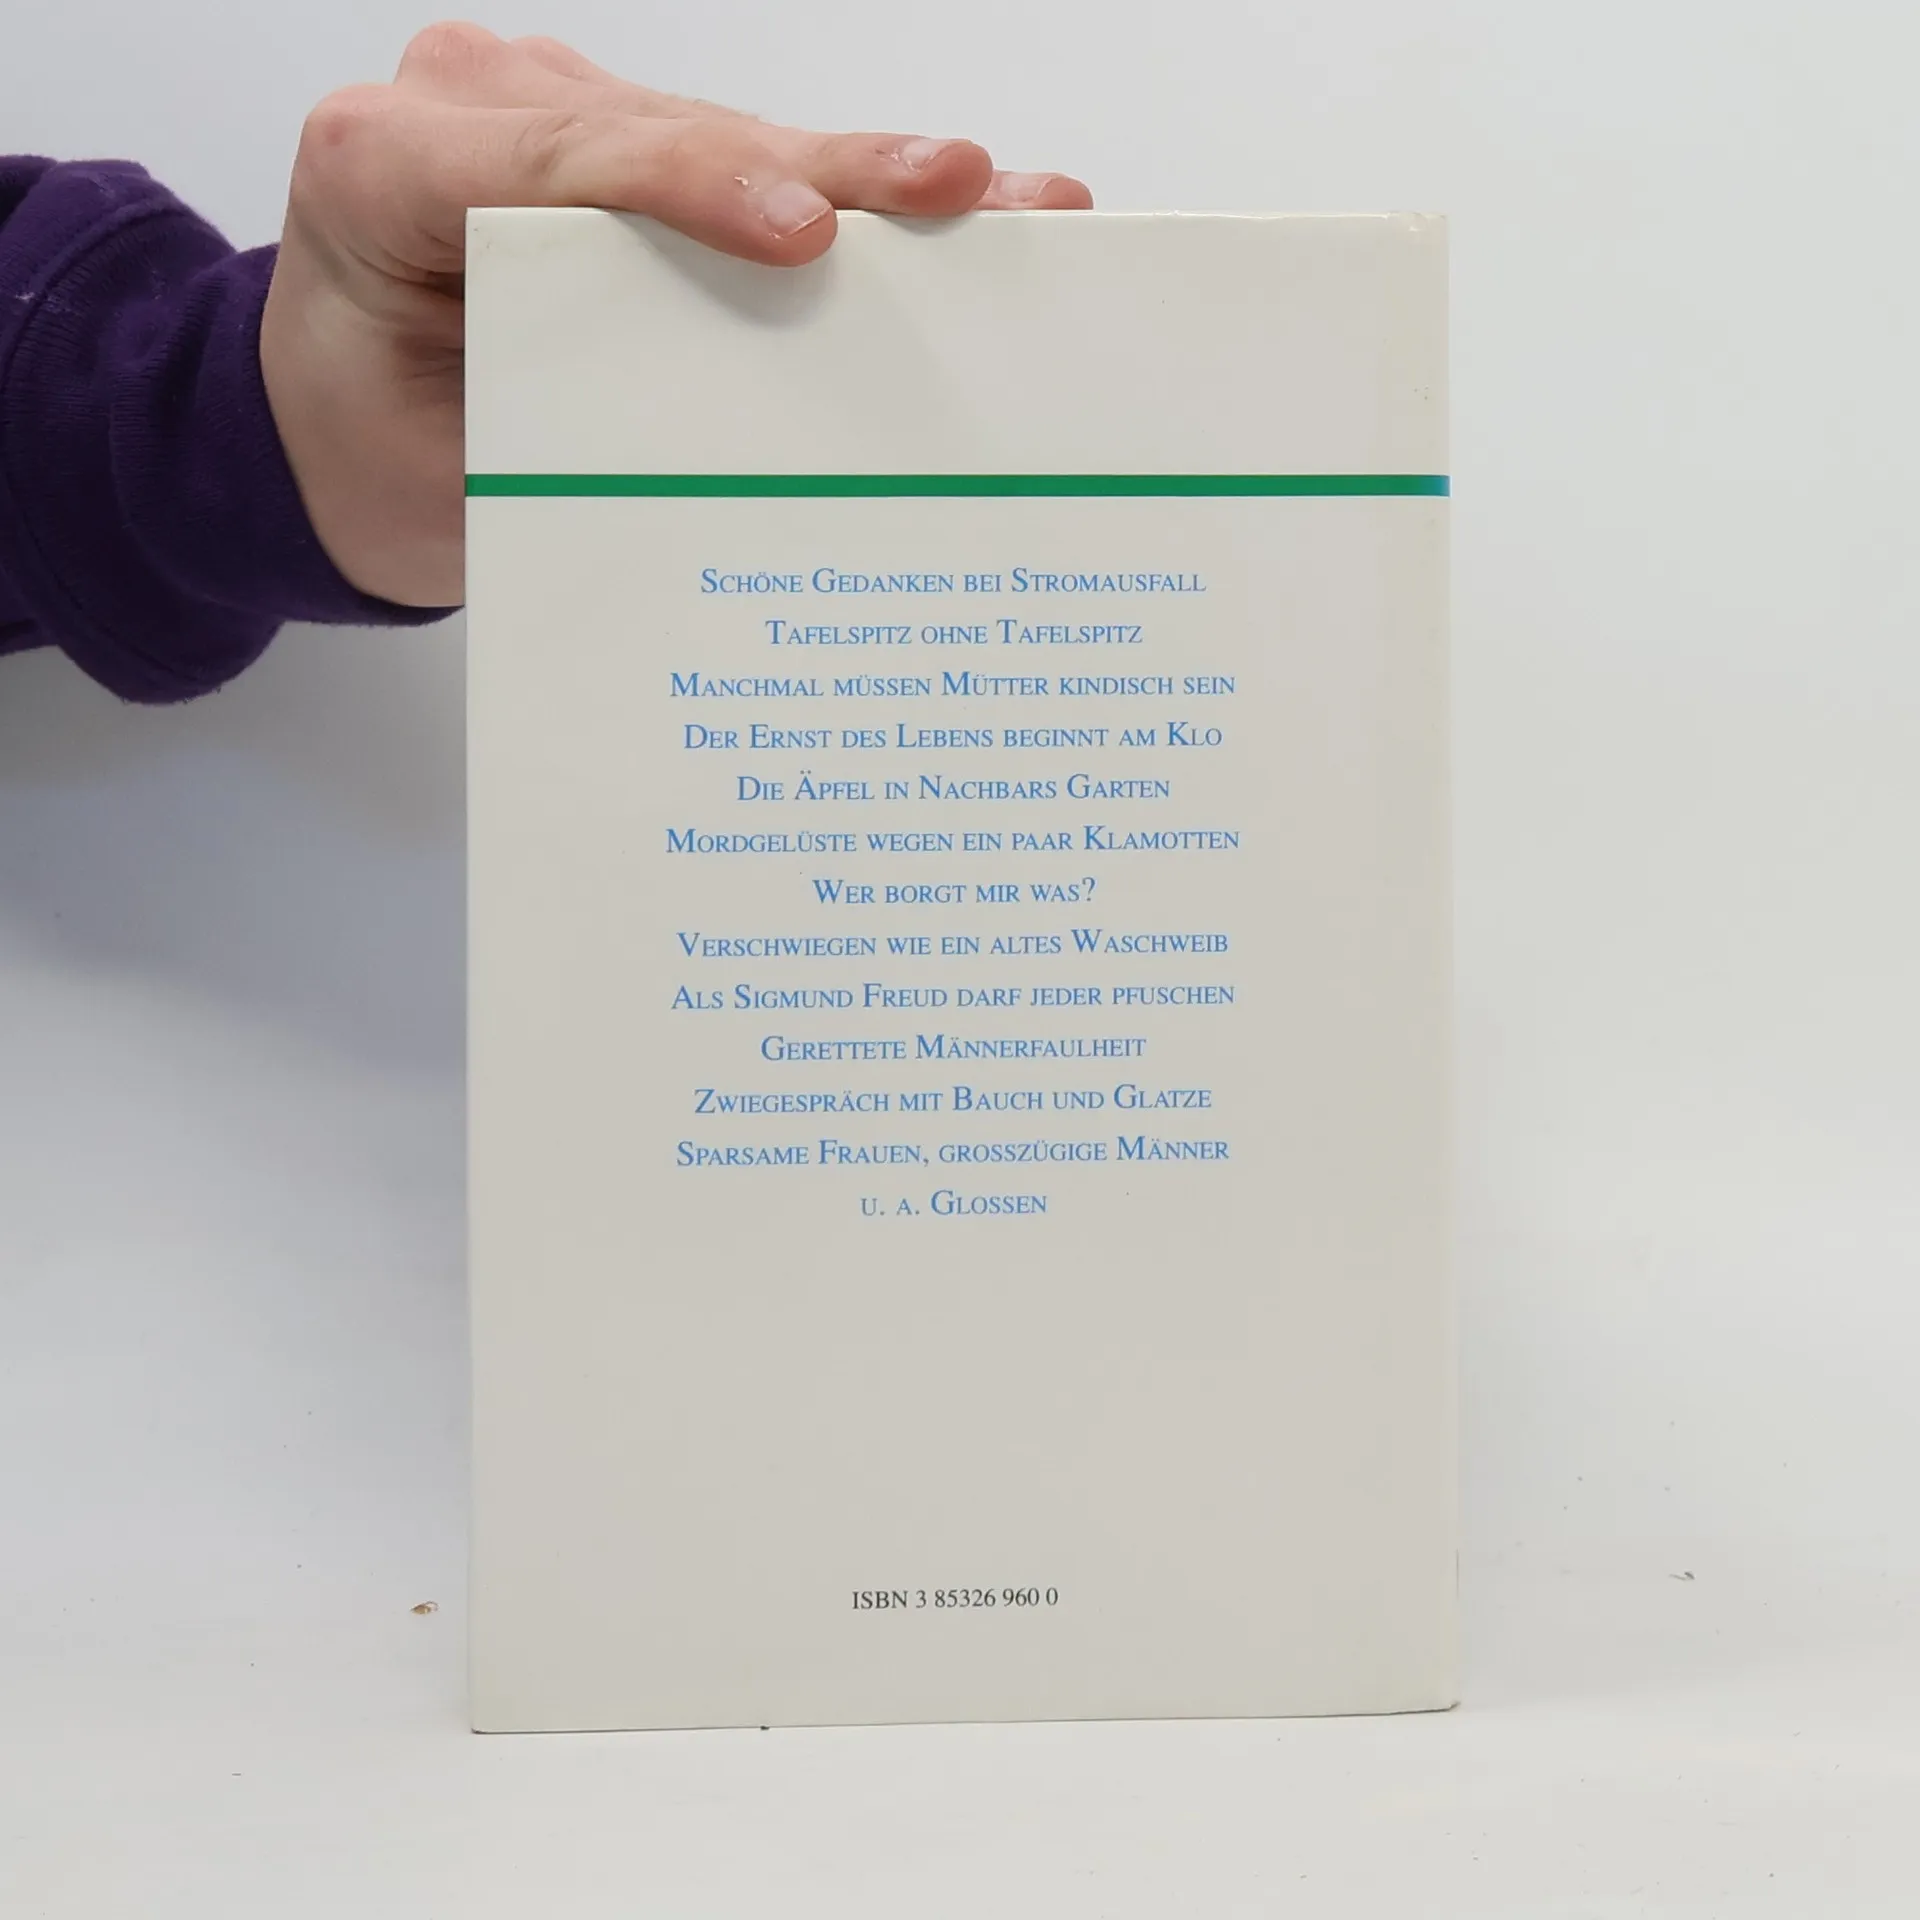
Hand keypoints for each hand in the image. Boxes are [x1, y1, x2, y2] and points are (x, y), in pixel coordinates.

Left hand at [259, 22, 1092, 606]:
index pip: (557, 160)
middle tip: (957, 189)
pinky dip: (844, 196)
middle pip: (672, 132)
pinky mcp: (620, 145)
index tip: (805, 236)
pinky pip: (737, 161)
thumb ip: (563, 429)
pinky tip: (951, 202)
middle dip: (827, 169)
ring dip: (867, 181)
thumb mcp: (440, 471)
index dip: (693, 186)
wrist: (336, 425)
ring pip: (726, 135)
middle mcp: (473, 110)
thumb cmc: (374, 450)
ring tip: (1001, 201)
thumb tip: (743, 445)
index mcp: (384, 170)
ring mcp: (552, 114)